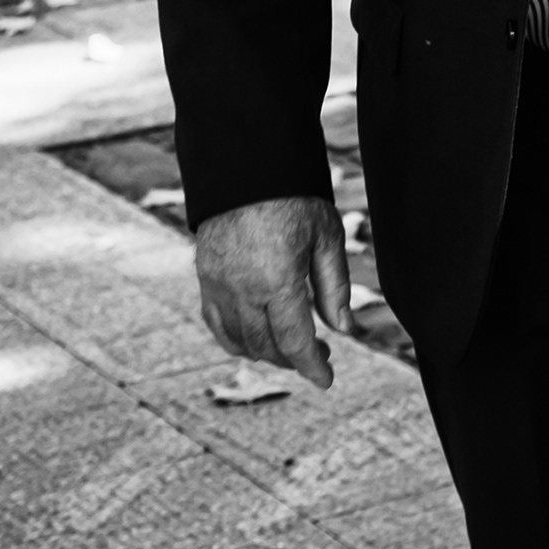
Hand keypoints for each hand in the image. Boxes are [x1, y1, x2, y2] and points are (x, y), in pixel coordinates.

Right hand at [195, 195, 352, 388]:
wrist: (246, 168)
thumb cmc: (295, 199)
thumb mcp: (327, 238)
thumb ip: (334, 288)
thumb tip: (344, 330)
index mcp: (277, 281)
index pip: (294, 342)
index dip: (311, 366)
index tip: (326, 380)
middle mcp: (242, 290)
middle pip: (267, 346)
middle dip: (294, 359)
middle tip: (320, 353)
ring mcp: (218, 285)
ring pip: (239, 340)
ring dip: (266, 353)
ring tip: (292, 346)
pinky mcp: (204, 277)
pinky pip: (216, 322)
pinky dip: (235, 339)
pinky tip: (256, 338)